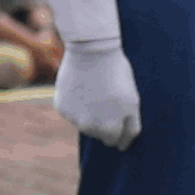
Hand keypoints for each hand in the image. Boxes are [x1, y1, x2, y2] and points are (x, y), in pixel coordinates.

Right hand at [48, 29, 140, 148]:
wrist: (90, 50)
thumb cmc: (116, 73)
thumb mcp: (133, 101)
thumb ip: (130, 125)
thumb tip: (122, 144)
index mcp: (111, 128)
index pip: (117, 141)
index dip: (120, 129)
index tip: (120, 117)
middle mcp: (91, 128)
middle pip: (100, 134)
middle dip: (105, 123)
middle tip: (107, 100)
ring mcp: (74, 119)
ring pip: (85, 124)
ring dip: (89, 114)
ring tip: (94, 91)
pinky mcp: (62, 108)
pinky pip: (71, 112)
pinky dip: (75, 104)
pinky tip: (80, 88)